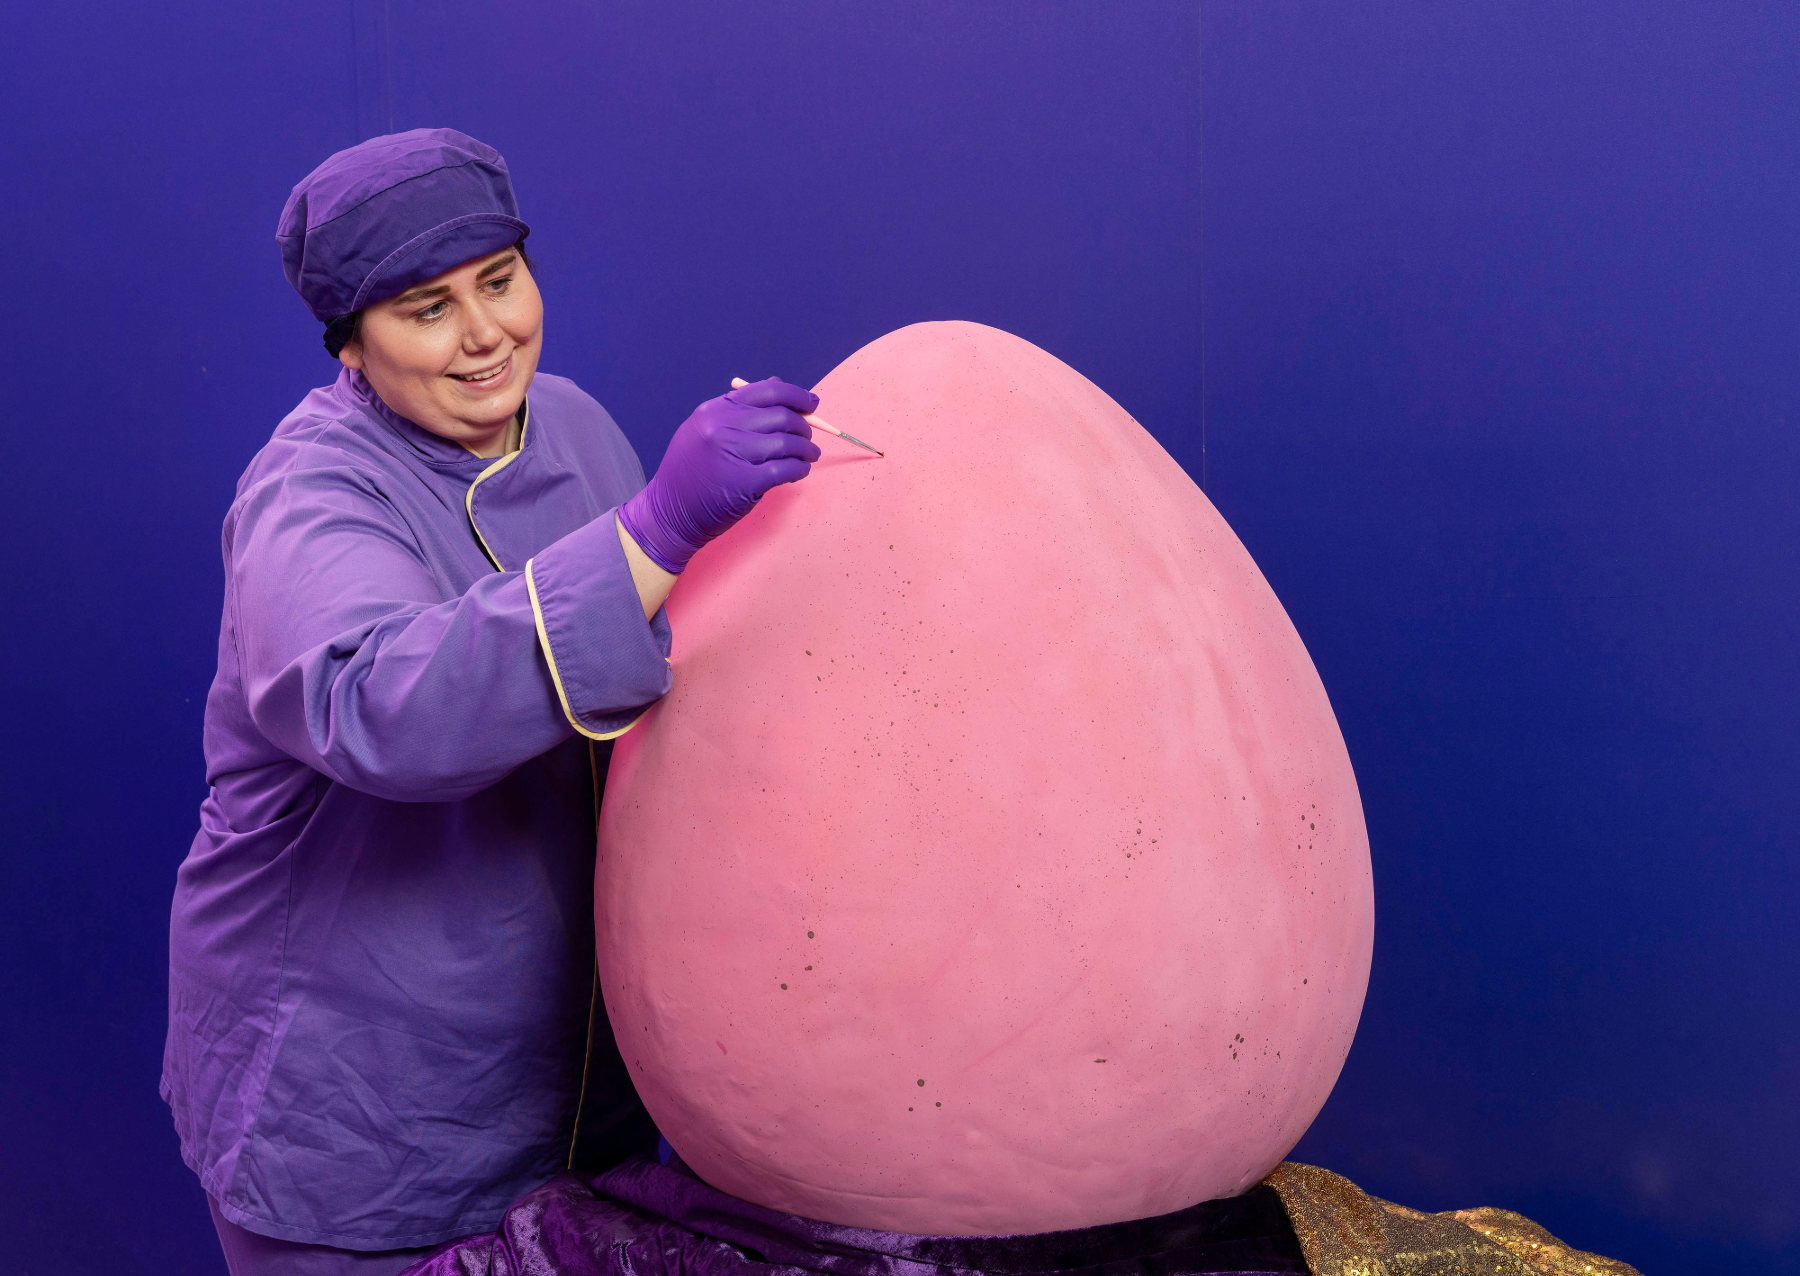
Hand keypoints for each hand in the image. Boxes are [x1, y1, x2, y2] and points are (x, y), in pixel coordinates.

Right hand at [618, 378, 821, 573]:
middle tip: (808, 438)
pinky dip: (800, 469)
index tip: (811, 403)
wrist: (669, 513)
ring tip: (809, 456)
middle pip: (782, 416)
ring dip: (806, 450)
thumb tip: (779, 386)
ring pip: (788, 443)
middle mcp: (722, 427)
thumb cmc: (690, 473)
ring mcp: (733, 454)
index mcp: (714, 410)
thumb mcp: (703, 430)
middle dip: (804, 426)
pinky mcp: (744, 483)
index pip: (766, 391)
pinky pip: (786, 470)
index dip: (796, 395)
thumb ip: (738, 410)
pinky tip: (800, 472)